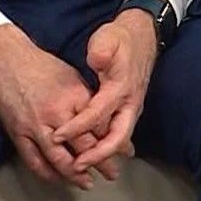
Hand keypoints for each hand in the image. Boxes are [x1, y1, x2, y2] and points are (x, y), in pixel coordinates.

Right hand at [0, 25, 106, 189]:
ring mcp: (36, 126)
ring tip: (87, 183)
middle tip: (112, 173)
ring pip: (60, 159)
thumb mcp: (73, 76)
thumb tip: (103, 120)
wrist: (5, 60)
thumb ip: (87, 100)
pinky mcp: (18, 134)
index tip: (125, 151)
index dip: (114, 141)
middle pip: (84, 146)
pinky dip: (47, 174)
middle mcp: (58, 114)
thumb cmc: (41, 66)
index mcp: (75, 97)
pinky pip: (34, 161)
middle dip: (101, 163)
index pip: (99, 126)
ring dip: (76, 175)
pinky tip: (58, 180)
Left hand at [52, 8, 158, 180]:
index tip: (57, 135)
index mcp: (122, 87)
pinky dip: (106, 145)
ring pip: (119, 138)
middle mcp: (130, 102)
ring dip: (102, 154)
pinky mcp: (128, 108)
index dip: (77, 127)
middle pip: (117, 137)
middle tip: (77, 166)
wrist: (143, 34)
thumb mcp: (109, 38)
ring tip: (82, 165)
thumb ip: (102, 50)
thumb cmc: (122, 38)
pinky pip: (118, 132)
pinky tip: (93, 153)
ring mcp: (131, 107)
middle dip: (97, 155)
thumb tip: (97, 60)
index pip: (98, 114)